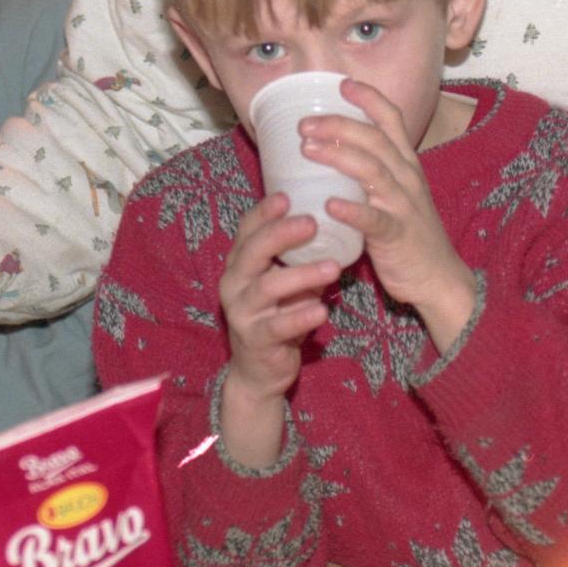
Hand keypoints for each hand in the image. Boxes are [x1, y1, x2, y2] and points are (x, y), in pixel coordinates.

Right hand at [217, 193, 341, 467]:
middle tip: (313, 222)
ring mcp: (241, 312)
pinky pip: (277, 326)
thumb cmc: (277, 315)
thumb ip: (298, 258)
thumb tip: (333, 222)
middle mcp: (234, 284)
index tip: (288, 195)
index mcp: (240, 264)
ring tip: (333, 268)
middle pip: (252, 251)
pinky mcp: (255, 340)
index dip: (265, 212)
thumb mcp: (285, 282)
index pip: (247, 230)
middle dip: (281, 234)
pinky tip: (322, 309)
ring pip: (267, 288)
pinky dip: (299, 317)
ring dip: (301, 275)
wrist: (260, 371)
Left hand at [299, 79, 474, 350]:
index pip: (391, 121)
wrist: (438, 279)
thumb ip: (368, 174)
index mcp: (406, 165)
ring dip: (338, 156)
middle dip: (338, 125)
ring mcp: (403, 206)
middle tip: (304, 123)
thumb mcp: (394, 194)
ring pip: (373, 170)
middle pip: (375, 139)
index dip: (369, 99)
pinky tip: (329, 205)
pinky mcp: (397, 235)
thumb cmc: (408, 234)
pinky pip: (374, 220)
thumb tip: (327, 153)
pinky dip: (352, 210)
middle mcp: (407, 178)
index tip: (342, 84)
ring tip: (307, 149)